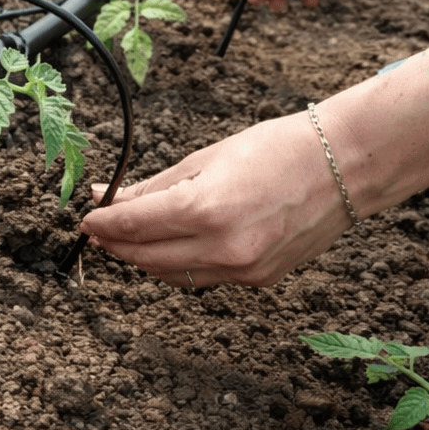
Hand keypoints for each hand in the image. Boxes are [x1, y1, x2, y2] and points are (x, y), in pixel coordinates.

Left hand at [79, 112, 354, 287]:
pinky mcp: (259, 280)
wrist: (343, 166)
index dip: (103, 222)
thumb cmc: (274, 148)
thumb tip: (107, 197)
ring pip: (172, 274)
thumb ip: (152, 187)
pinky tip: (166, 247)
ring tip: (124, 238)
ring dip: (142, 258)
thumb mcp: (203, 159)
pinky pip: (203, 278)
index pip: (134, 225)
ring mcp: (244, 270)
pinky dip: (177, 265)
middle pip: (146, 257)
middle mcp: (224, 248)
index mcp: (206, 210)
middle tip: (96, 228)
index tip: (85, 216)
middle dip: (115, 244)